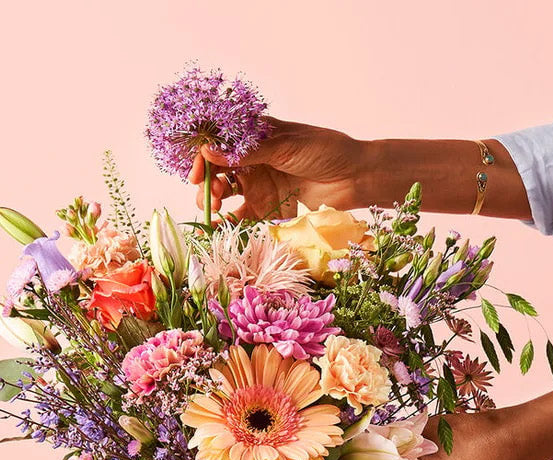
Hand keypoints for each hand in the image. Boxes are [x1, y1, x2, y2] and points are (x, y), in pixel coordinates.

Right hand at [188, 117, 374, 219]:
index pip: (220, 144)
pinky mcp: (266, 209)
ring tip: (215, 210)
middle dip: (207, 183)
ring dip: (213, 201)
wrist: (355, 177)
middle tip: (210, 196)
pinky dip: (226, 224)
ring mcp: (258, 185)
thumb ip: (247, 153)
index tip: (197, 174)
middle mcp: (252, 160)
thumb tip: (208, 152)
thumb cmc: (326, 150)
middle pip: (217, 171)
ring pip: (224, 194)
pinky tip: (216, 228)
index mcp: (255, 138)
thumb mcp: (285, 146)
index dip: (203, 157)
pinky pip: (239, 218)